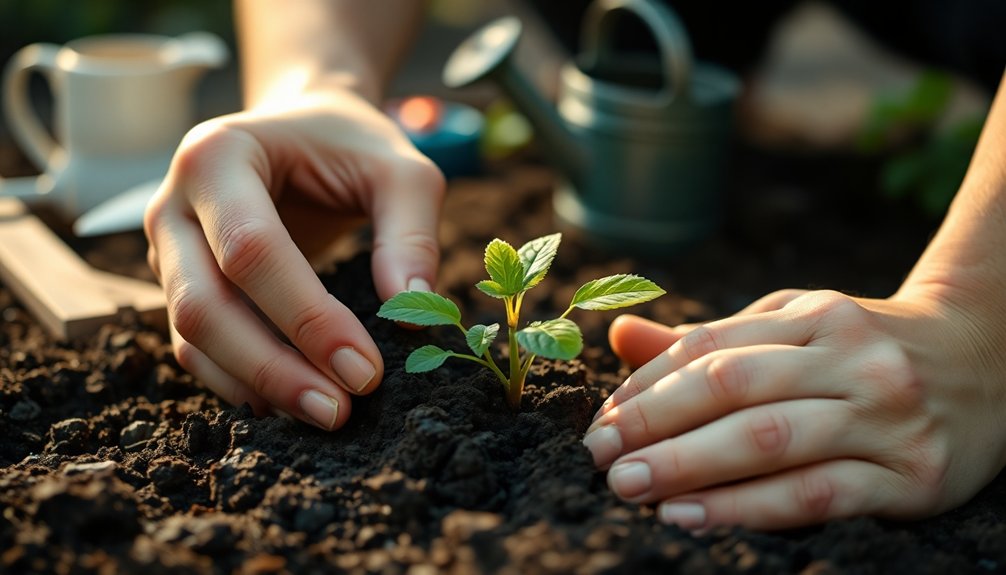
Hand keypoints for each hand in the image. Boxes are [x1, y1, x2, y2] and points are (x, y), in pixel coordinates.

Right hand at [144, 87, 444, 429]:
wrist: (301, 126)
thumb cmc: (349, 144)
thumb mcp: (397, 169)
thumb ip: (411, 233)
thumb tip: (410, 317)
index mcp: (217, 156)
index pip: (252, 251)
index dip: (307, 318)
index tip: (365, 371)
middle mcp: (173, 204)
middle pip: (204, 303)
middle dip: (272, 368)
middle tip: (340, 412)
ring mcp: (166, 248)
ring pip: (191, 336)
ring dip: (256, 385)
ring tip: (325, 414)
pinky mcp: (178, 284)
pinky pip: (195, 347)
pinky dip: (241, 382)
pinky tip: (291, 404)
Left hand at [585, 287, 1005, 529]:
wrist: (985, 365)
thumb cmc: (860, 351)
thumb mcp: (792, 328)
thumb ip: (708, 339)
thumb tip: (620, 336)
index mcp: (814, 315)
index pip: (710, 347)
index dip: (647, 386)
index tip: (602, 422)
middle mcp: (851, 358)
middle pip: (733, 387)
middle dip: (656, 425)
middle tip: (601, 458)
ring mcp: (885, 415)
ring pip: (770, 439)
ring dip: (690, 466)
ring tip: (631, 487)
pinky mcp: (911, 476)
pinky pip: (817, 494)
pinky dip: (748, 508)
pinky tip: (691, 515)